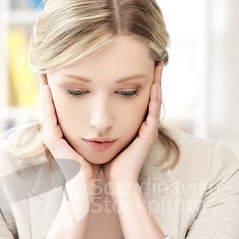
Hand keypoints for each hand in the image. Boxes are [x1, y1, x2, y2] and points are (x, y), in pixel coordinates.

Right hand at [40, 74, 100, 184]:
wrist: (93, 186)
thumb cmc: (98, 166)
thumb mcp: (96, 140)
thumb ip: (96, 126)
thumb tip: (107, 112)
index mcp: (65, 132)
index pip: (60, 105)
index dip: (59, 87)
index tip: (59, 69)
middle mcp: (56, 133)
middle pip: (49, 103)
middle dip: (47, 84)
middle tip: (44, 64)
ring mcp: (52, 138)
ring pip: (45, 108)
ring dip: (42, 89)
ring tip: (42, 71)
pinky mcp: (53, 142)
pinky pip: (49, 118)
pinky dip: (47, 103)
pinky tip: (46, 88)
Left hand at [102, 62, 162, 184]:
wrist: (112, 183)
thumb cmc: (103, 163)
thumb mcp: (98, 137)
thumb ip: (95, 123)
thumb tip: (82, 111)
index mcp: (130, 124)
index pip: (132, 96)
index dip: (133, 80)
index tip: (131, 62)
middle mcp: (141, 124)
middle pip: (147, 94)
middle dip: (149, 76)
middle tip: (149, 55)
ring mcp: (146, 129)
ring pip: (154, 99)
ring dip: (156, 81)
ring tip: (157, 63)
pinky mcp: (148, 135)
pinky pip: (153, 112)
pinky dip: (156, 97)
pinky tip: (155, 83)